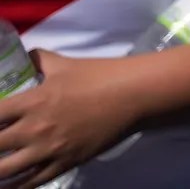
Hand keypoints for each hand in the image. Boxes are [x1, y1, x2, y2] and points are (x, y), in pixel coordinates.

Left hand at [0, 52, 148, 185]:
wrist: (133, 94)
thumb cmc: (98, 75)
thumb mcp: (63, 63)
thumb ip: (39, 60)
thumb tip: (24, 56)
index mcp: (32, 101)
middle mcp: (34, 129)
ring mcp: (49, 150)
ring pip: (5, 171)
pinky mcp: (64, 163)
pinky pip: (31, 182)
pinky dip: (15, 186)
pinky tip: (8, 185)